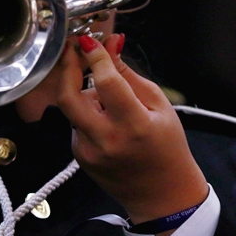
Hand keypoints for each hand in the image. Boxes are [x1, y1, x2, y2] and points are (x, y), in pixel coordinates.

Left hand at [57, 34, 207, 232]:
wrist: (163, 196)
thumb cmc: (168, 147)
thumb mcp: (159, 106)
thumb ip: (129, 74)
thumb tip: (110, 44)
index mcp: (133, 126)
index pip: (106, 83)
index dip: (94, 57)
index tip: (87, 39)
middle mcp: (106, 140)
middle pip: (69, 97)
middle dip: (67, 68)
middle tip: (74, 50)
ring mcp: (88, 152)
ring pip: (73, 108)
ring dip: (84, 93)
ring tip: (109, 99)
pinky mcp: (79, 157)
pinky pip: (76, 123)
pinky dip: (87, 112)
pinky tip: (106, 120)